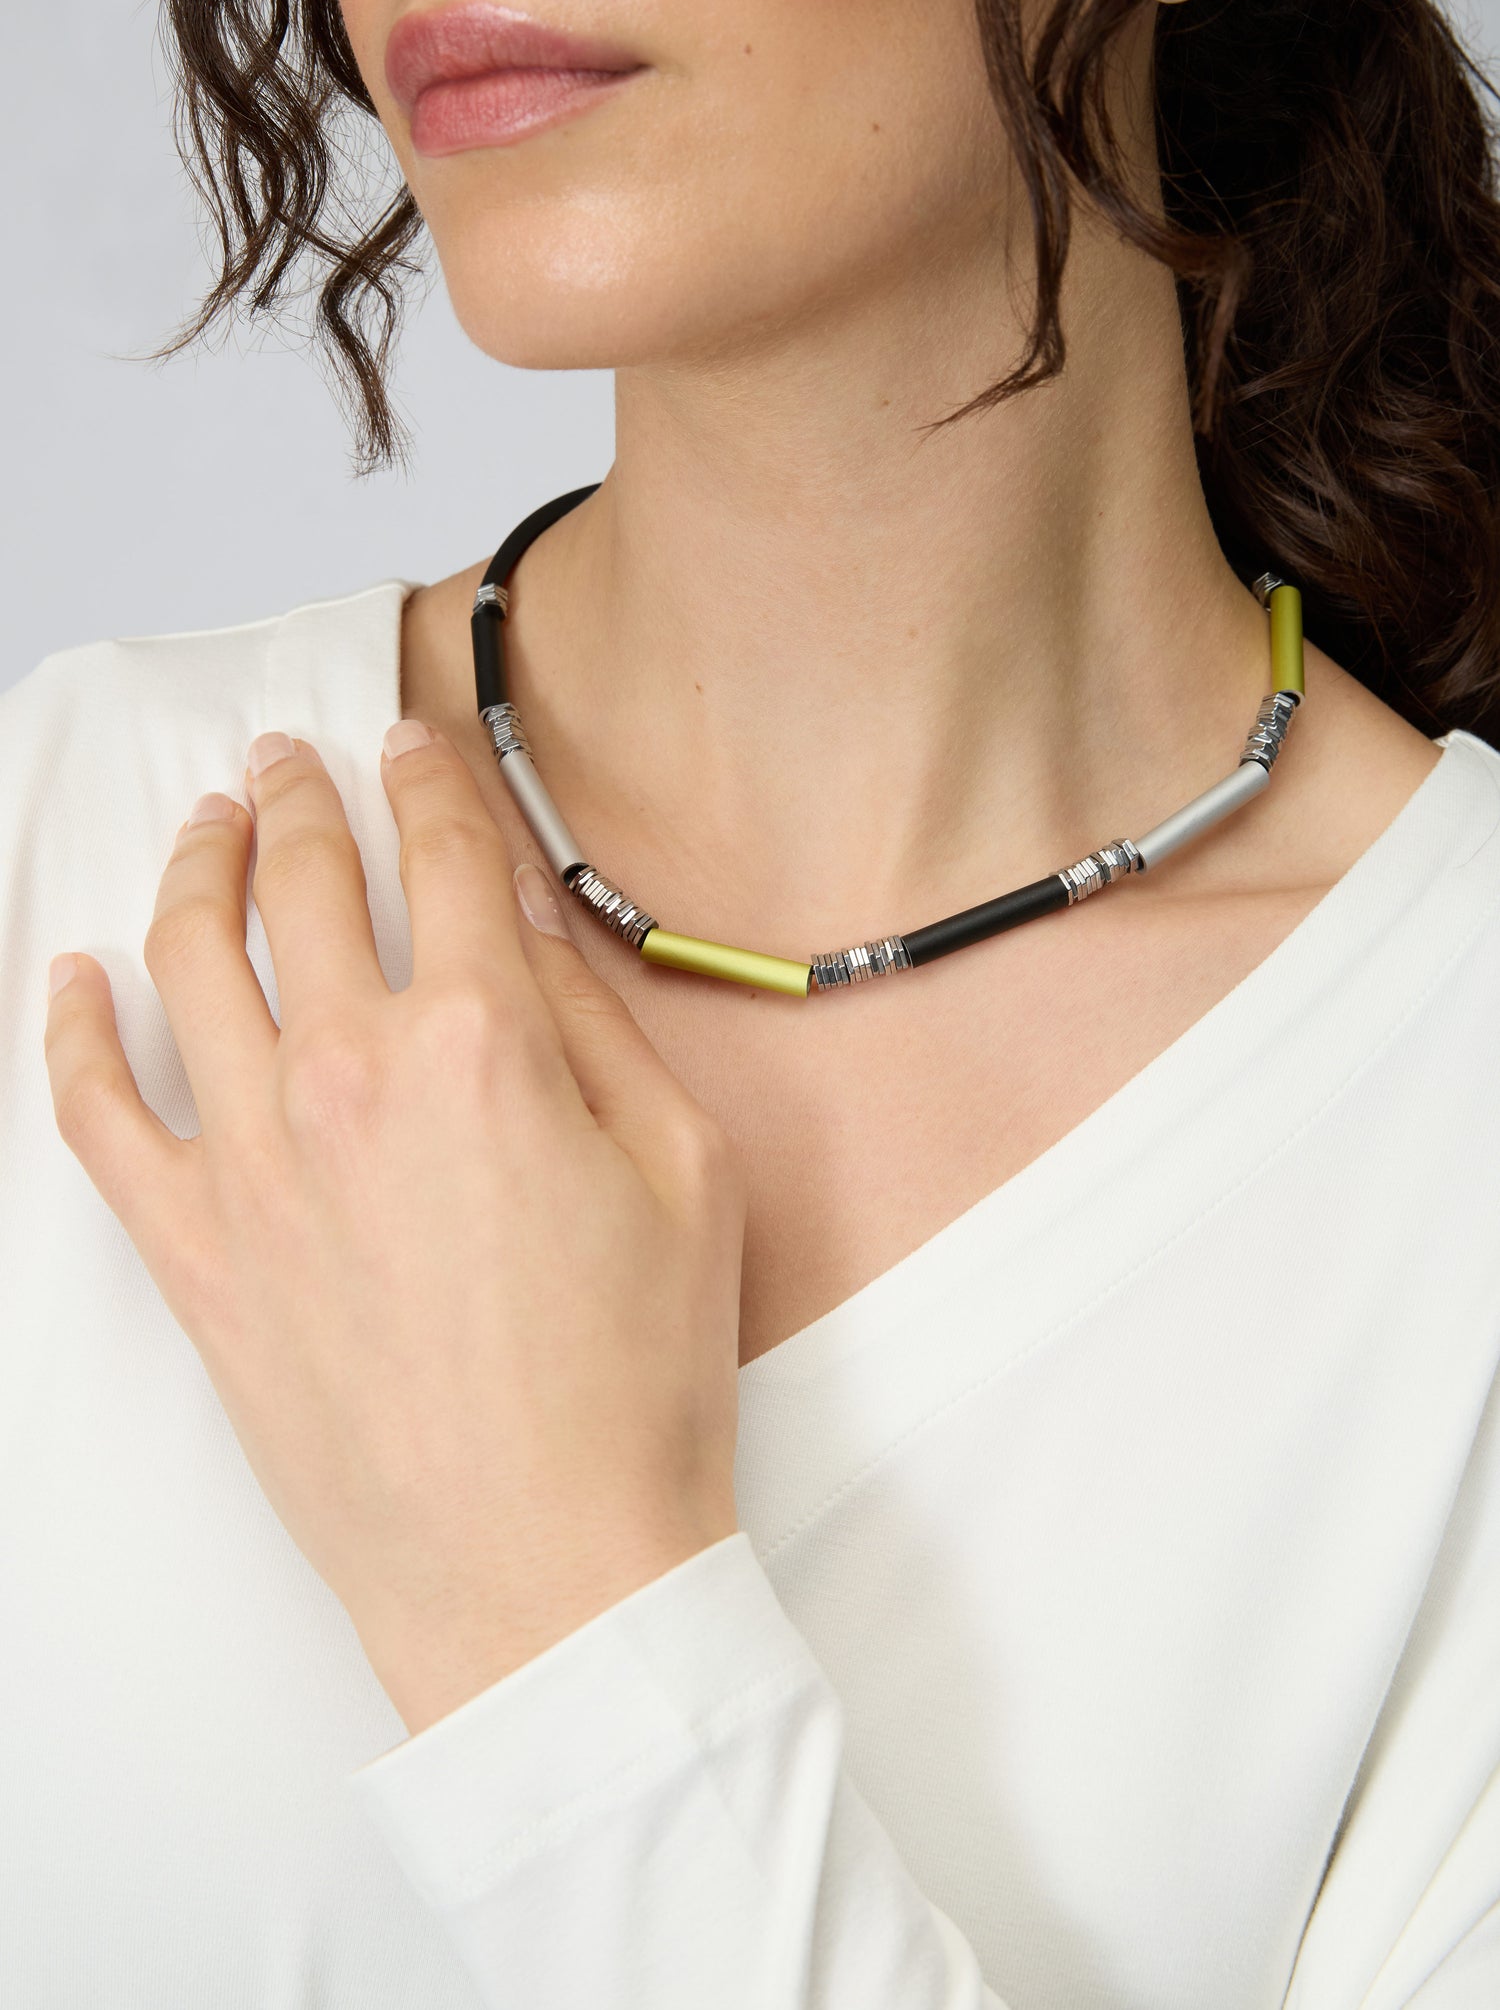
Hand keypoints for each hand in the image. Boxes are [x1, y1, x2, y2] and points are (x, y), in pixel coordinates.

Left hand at [42, 721, 746, 1734]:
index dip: (425, 779)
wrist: (544, 1569)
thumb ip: (591, 1017)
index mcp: (485, 1043)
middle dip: (297, 798)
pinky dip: (70, 1028)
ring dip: (192, 867)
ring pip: (184, 961)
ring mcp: (253, 1165)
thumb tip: (524, 907)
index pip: (442, 857)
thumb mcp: (682, 1167)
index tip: (405, 743)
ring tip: (204, 828)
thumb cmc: (634, 1383)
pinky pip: (94, 1111)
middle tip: (286, 760)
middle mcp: (349, 1076)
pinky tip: (73, 977)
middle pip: (304, 887)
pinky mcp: (194, 1255)